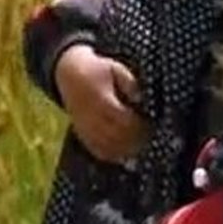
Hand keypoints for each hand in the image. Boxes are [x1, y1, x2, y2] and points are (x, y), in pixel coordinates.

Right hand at [54, 44, 147, 162]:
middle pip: (118, 136)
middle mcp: (92, 117)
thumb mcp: (115, 68)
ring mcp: (86, 128)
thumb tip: (141, 98)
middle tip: (151, 135)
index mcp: (102, 100)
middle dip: (136, 138)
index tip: (152, 123)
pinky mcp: (83, 135)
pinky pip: (99, 151)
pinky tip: (126, 153)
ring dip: (127, 149)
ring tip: (141, 144)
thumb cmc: (97, 70)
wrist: (70, 75)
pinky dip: (114, 154)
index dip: (140, 124)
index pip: (124, 119)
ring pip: (109, 147)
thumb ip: (129, 83)